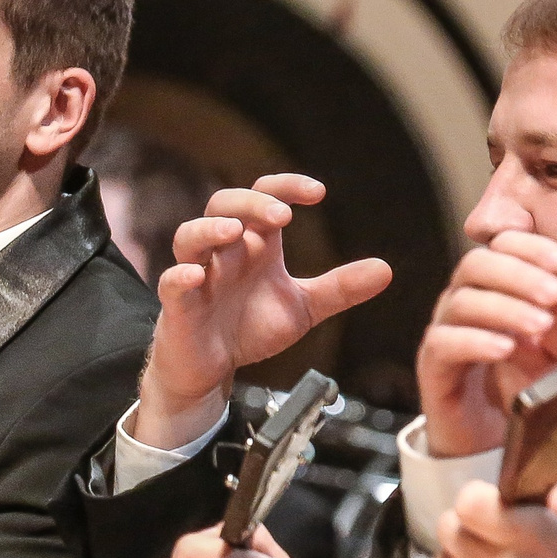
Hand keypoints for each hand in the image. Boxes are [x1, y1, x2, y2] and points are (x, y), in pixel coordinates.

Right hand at [134, 176, 390, 449]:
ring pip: (190, 236)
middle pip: (224, 204)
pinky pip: (170, 283)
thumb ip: (339, 288)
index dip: (286, 186)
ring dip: (210, 229)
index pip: (264, 196)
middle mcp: (225, 253)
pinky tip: (197, 276)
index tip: (317, 194)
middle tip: (281, 216)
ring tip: (235, 232)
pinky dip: (181, 276)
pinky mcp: (178, 307)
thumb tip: (386, 270)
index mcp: (254, 245)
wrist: (214, 371)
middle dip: (250, 203)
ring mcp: (198, 276)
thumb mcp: (302, 308)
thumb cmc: (248, 328)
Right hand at [416, 231, 556, 456]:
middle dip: (518, 274)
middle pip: (476, 264)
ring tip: (540, 326)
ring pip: (462, 301)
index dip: (528, 246)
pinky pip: (445, 342)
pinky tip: (506, 349)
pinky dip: (477, 341)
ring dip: (505, 308)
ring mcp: (445, 331)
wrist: (493, 439)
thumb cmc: (522, 386)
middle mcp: (464, 301)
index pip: (501, 246)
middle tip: (553, 293)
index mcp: (494, 288)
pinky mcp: (433, 366)